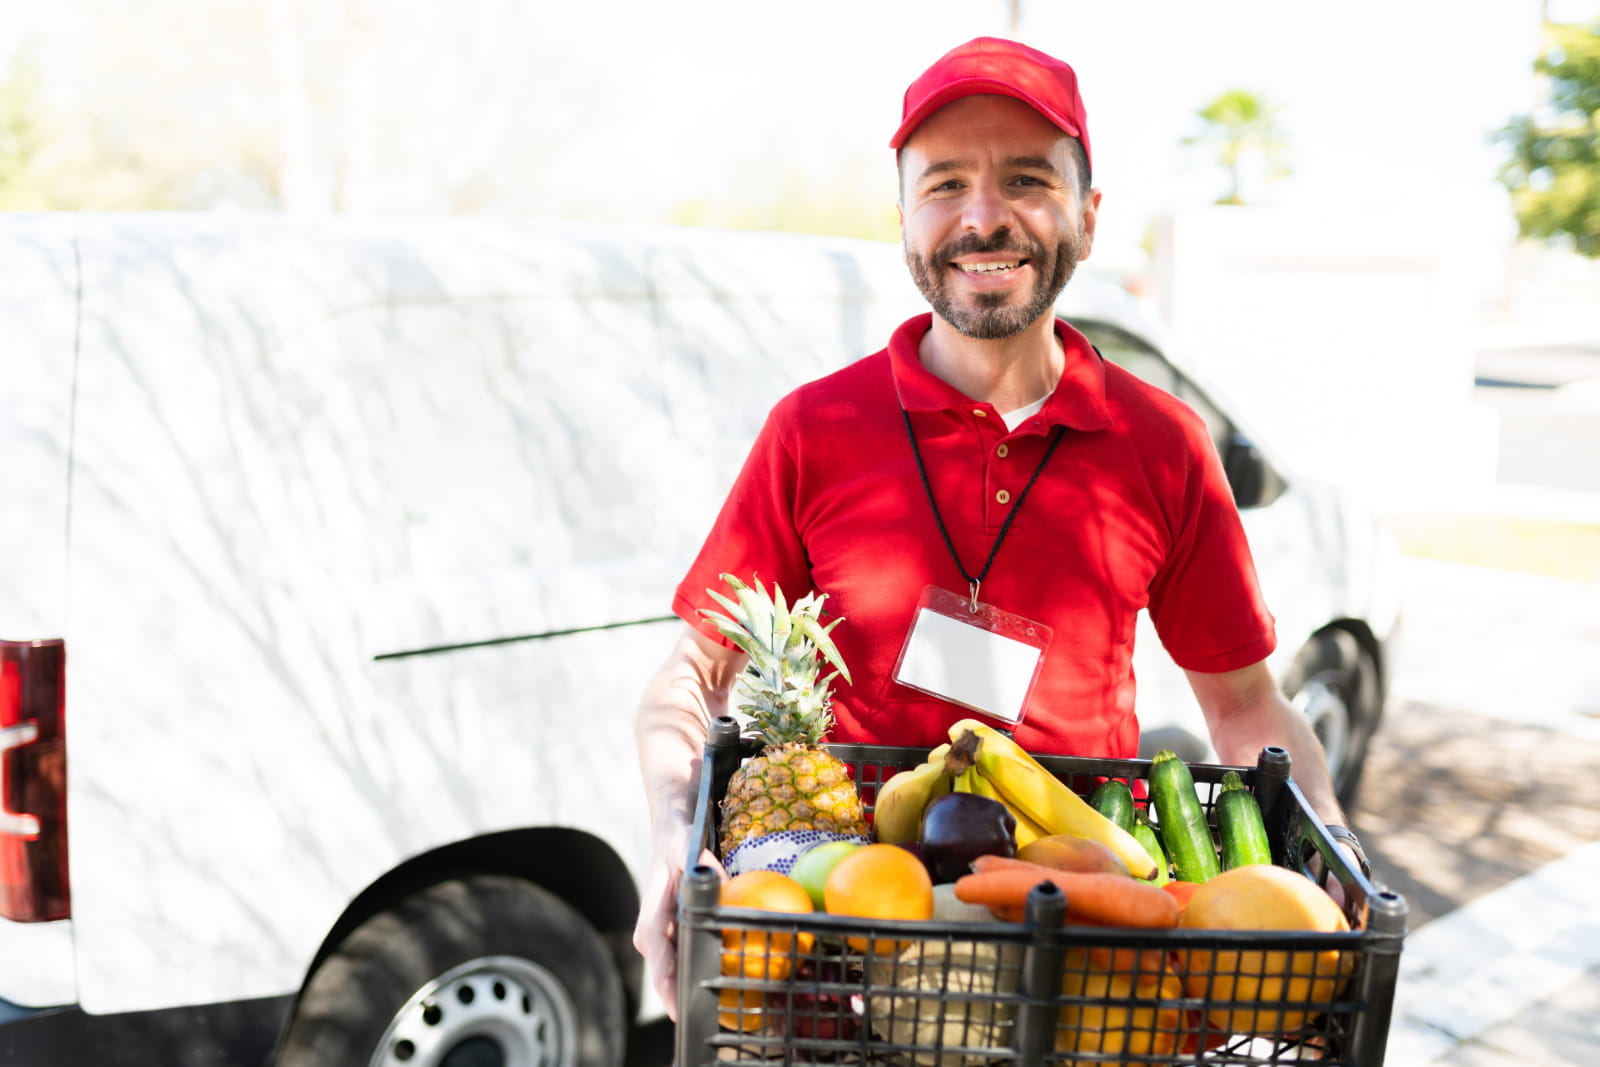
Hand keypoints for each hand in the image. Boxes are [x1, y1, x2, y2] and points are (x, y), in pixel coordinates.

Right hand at [632, 828, 723, 1020]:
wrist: (668, 838)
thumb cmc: (678, 845)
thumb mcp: (687, 851)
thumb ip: (701, 870)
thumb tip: (722, 887)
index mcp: (651, 922)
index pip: (659, 961)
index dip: (669, 989)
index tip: (682, 1010)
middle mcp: (651, 937)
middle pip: (667, 978)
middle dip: (686, 999)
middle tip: (711, 1017)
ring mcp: (659, 941)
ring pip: (675, 974)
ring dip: (692, 991)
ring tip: (719, 1012)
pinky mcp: (670, 940)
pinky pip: (683, 962)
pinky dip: (698, 974)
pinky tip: (722, 985)